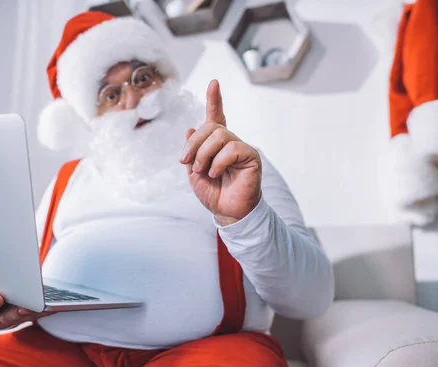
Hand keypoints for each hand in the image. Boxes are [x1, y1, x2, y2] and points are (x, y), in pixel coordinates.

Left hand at [180, 80, 261, 225]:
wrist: (226, 212)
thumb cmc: (213, 193)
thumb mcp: (194, 171)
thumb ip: (192, 151)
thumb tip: (189, 128)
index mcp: (217, 144)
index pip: (216, 116)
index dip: (214, 99)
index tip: (214, 83)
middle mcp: (230, 142)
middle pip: (210, 126)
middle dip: (193, 143)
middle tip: (186, 161)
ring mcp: (242, 148)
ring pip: (220, 135)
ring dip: (204, 154)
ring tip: (203, 170)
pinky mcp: (251, 156)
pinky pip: (232, 148)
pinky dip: (218, 162)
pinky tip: (216, 174)